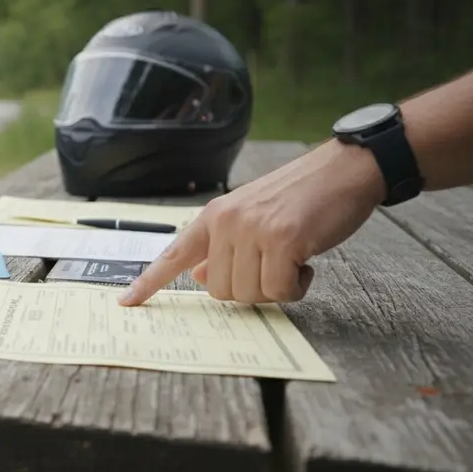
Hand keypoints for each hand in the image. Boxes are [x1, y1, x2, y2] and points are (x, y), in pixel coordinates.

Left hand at [118, 141, 386, 305]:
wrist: (345, 169)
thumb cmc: (302, 198)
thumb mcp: (252, 217)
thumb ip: (223, 247)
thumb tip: (200, 277)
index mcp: (214, 216)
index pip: (173, 253)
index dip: (149, 282)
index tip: (127, 302)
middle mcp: (226, 222)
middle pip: (220, 291)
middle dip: (250, 289)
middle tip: (276, 265)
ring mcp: (253, 230)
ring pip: (248, 294)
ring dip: (276, 288)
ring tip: (293, 258)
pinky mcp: (282, 240)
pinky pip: (279, 290)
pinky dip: (296, 287)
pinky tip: (306, 263)